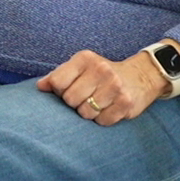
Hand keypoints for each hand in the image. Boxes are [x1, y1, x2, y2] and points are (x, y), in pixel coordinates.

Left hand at [36, 49, 170, 125]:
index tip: (68, 89)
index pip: (57, 83)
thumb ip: (58, 76)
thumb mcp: (80, 68)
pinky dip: (102, 119)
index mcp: (85, 58)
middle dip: (74, 103)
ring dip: (88, 113)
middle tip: (85, 97)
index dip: (59, 91)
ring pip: (85, 113)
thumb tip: (40, 87)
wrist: (139, 76)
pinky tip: (108, 108)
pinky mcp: (126, 103)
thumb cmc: (101, 74)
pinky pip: (102, 121)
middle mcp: (101, 70)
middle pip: (70, 99)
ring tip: (97, 103)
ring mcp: (115, 86)